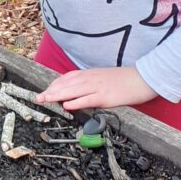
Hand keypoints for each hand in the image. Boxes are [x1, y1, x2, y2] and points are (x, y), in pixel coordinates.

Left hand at [35, 66, 158, 111]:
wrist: (143, 78)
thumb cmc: (124, 80)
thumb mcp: (103, 78)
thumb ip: (90, 84)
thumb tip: (78, 93)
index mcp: (90, 74)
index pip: (67, 78)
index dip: (54, 84)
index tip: (45, 91)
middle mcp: (91, 79)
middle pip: (66, 84)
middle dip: (51, 91)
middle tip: (38, 97)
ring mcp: (98, 87)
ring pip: (73, 90)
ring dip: (57, 95)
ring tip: (45, 100)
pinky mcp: (106, 96)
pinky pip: (88, 99)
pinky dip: (76, 102)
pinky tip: (67, 105)